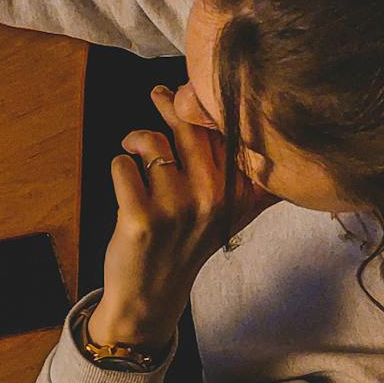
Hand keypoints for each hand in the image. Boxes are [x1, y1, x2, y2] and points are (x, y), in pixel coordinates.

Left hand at [91, 85, 276, 347]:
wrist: (152, 295)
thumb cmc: (187, 244)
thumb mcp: (229, 213)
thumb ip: (246, 175)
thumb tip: (263, 126)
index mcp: (239, 194)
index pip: (226, 131)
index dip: (205, 103)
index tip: (192, 88)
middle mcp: (213, 199)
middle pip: (190, 126)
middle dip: (169, 103)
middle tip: (159, 94)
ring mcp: (176, 209)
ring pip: (152, 143)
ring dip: (137, 140)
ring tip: (134, 148)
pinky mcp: (140, 218)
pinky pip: (123, 165)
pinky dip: (120, 165)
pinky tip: (126, 179)